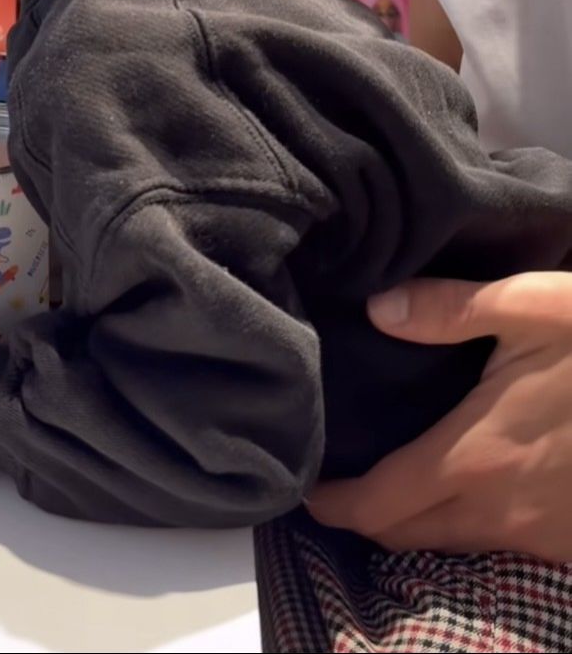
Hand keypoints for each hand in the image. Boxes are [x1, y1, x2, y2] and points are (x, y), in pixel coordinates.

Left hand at [308, 272, 571, 562]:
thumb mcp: (534, 305)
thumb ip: (450, 308)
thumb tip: (375, 308)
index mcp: (472, 457)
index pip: (379, 503)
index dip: (334, 503)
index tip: (307, 489)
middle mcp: (497, 510)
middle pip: (407, 534)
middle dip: (367, 517)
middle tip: (342, 484)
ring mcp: (540, 535)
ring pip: (453, 545)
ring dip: (416, 524)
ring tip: (393, 482)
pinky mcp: (570, 544)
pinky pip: (500, 546)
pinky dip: (468, 528)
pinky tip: (468, 488)